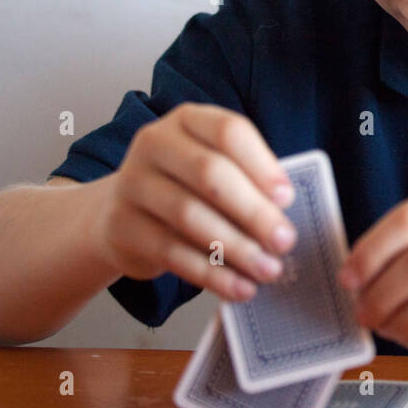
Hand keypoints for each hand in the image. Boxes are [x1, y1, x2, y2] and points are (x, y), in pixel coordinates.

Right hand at [91, 102, 299, 301]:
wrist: (121, 212)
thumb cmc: (186, 187)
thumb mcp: (215, 168)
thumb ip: (247, 180)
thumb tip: (283, 214)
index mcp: (187, 120)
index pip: (228, 132)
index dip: (262, 165)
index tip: (288, 198)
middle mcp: (154, 143)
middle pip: (210, 174)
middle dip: (254, 211)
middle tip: (285, 241)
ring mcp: (132, 183)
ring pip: (190, 216)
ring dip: (236, 248)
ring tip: (268, 269)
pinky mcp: (120, 226)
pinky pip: (171, 252)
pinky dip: (210, 273)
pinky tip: (238, 287)